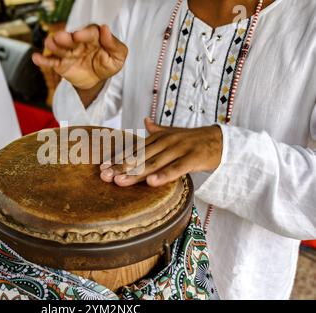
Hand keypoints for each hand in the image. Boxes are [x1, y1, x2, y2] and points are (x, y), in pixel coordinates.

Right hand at [32, 24, 127, 89]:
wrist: (97, 80)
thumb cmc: (108, 64)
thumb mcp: (118, 57)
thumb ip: (114, 44)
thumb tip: (106, 29)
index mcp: (94, 37)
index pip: (89, 33)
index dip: (84, 34)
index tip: (79, 35)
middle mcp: (79, 42)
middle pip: (71, 38)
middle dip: (65, 38)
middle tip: (61, 37)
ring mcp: (68, 53)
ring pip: (59, 48)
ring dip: (53, 46)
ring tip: (49, 44)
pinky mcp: (61, 65)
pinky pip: (51, 62)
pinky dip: (43, 60)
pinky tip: (36, 58)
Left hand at [100, 118, 222, 186]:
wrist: (220, 140)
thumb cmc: (192, 140)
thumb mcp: (173, 133)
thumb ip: (157, 130)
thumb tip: (144, 120)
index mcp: (159, 137)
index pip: (134, 149)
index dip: (118, 159)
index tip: (102, 168)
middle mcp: (166, 141)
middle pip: (140, 157)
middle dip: (121, 167)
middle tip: (104, 176)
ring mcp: (179, 149)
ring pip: (154, 163)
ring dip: (136, 172)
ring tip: (120, 181)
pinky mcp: (193, 158)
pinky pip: (176, 169)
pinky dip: (164, 175)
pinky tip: (151, 183)